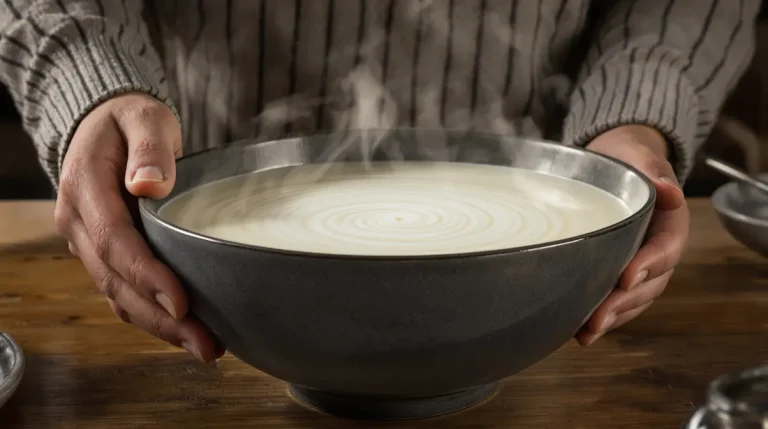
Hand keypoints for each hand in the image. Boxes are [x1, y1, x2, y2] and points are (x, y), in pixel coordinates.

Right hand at [54, 93, 220, 362]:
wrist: (103, 125)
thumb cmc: (129, 120)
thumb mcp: (144, 118)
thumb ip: (148, 148)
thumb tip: (148, 185)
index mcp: (85, 188)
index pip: (115, 241)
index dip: (147, 275)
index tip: (182, 303)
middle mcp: (78, 222)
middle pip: (116, 280)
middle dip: (161, 317)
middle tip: (206, 345)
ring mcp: (86, 242)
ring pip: (118, 294)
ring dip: (159, 326)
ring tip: (204, 348)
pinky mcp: (102, 253)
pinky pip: (121, 291)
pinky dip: (150, 314)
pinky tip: (183, 332)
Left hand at [577, 125, 689, 345]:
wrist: (615, 164)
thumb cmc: (628, 161)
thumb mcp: (640, 157)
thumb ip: (652, 171)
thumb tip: (668, 190)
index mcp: (670, 224)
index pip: (664, 249)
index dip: (648, 266)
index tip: (626, 278)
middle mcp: (658, 251)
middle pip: (648, 284)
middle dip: (623, 304)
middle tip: (598, 318)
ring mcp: (639, 266)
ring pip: (633, 300)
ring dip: (612, 318)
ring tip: (587, 332)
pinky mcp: (618, 274)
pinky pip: (617, 301)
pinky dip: (603, 317)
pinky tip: (579, 331)